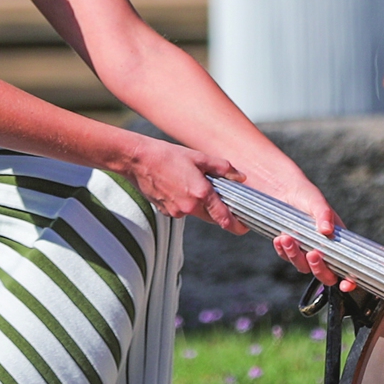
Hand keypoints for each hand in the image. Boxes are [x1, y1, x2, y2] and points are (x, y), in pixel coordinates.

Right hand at [123, 136, 245, 232]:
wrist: (138, 160)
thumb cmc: (168, 155)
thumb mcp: (199, 157)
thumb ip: (223, 168)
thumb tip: (241, 177)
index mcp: (201, 194)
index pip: (225, 218)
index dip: (237, 225)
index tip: (245, 227)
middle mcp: (189, 207)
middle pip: (212, 218)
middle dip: (219, 212)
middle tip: (224, 200)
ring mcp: (176, 211)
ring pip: (196, 212)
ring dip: (200, 203)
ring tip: (192, 183)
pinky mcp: (165, 212)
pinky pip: (182, 210)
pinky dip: (185, 202)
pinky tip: (178, 186)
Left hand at [262, 180, 356, 291]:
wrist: (283, 190)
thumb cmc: (307, 196)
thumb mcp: (317, 202)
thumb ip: (324, 214)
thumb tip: (327, 230)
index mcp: (338, 242)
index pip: (347, 267)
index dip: (349, 281)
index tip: (346, 285)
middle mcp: (324, 250)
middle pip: (325, 274)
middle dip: (319, 269)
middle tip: (312, 254)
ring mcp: (306, 251)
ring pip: (302, 266)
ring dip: (295, 255)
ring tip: (287, 238)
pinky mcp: (290, 249)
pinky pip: (286, 257)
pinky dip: (282, 250)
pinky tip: (279, 238)